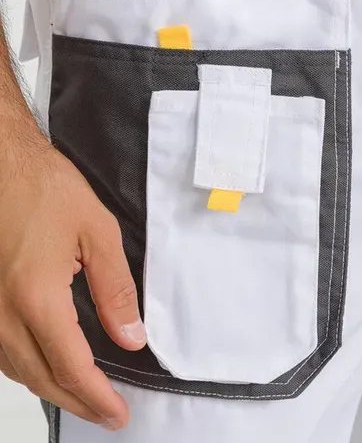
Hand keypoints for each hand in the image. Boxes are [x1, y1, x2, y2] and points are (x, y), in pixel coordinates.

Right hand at [0, 135, 145, 430]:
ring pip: (17, 370)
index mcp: (37, 298)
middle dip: (78, 402)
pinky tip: (45, 365)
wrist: (1, 163)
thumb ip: (115, 289)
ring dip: (51, 389)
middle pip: (42, 378)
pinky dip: (27, 367)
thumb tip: (131, 337)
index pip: (72, 367)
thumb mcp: (97, 231)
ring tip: (83, 395)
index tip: (120, 413)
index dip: (98, 397)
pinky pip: (1, 351)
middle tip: (108, 414)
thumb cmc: (46, 188)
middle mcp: (3, 314)